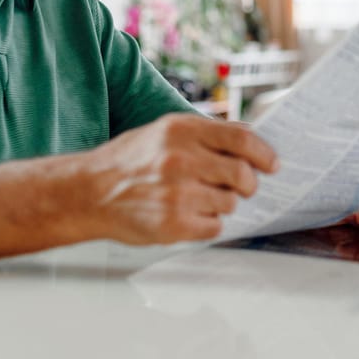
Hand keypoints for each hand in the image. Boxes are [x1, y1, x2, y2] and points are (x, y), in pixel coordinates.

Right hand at [74, 114, 277, 243]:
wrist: (87, 192)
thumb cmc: (127, 162)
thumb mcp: (161, 132)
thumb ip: (203, 135)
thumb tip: (248, 139)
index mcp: (181, 131)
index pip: (241, 138)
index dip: (263, 153)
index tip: (272, 163)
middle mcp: (180, 160)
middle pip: (242, 174)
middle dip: (248, 185)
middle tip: (242, 188)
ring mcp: (177, 194)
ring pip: (229, 203)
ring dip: (222, 205)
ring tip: (198, 200)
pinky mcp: (173, 224)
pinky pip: (214, 227)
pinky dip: (208, 224)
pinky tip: (188, 216)